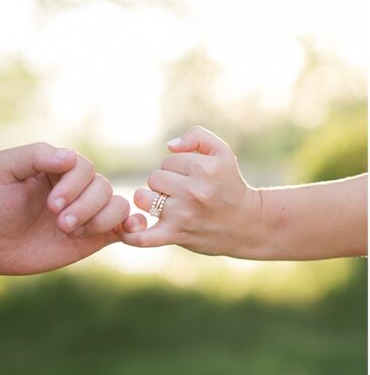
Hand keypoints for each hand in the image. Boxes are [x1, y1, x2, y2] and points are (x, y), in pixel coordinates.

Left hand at [0, 143, 143, 274]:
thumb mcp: (3, 170)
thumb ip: (35, 155)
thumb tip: (70, 157)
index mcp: (58, 167)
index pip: (83, 167)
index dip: (73, 186)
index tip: (51, 205)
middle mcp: (77, 186)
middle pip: (102, 186)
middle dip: (84, 207)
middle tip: (59, 223)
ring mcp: (87, 211)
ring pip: (117, 205)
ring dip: (99, 220)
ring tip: (70, 232)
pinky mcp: (94, 236)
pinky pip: (124, 225)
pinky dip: (133, 225)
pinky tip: (126, 231)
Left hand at [118, 126, 260, 254]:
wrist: (249, 224)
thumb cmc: (231, 185)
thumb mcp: (223, 153)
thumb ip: (198, 137)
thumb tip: (170, 146)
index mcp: (204, 169)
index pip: (168, 160)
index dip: (178, 168)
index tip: (193, 178)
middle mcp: (193, 191)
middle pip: (154, 178)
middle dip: (165, 184)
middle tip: (184, 193)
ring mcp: (183, 215)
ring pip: (143, 198)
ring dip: (151, 201)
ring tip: (170, 206)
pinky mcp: (176, 235)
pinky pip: (142, 237)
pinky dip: (129, 235)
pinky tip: (125, 228)